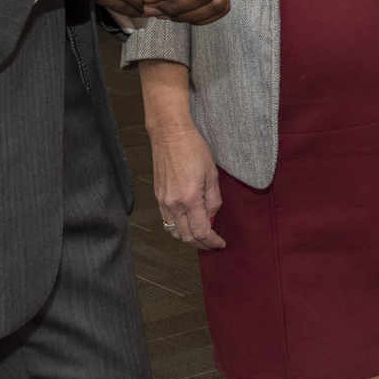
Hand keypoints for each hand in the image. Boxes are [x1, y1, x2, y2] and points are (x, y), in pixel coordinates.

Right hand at [151, 123, 224, 249]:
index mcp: (190, 199)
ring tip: (200, 234)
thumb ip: (213, 199)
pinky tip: (187, 222)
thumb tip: (212, 215)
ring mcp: (163, 201)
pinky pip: (166, 220)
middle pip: (186, 236)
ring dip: (188, 237)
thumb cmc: (192, 148)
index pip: (201, 231)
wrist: (170, 134)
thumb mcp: (212, 174)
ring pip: (174, 231)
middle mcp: (173, 204)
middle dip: (201, 243)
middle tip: (212, 243)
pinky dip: (177, 226)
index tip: (220, 244)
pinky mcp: (158, 196)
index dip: (212, 242)